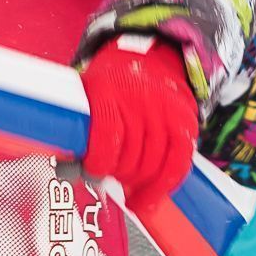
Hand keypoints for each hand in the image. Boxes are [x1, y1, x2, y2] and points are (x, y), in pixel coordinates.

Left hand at [79, 35, 201, 206]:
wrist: (150, 58)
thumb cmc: (112, 83)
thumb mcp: (88, 94)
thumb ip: (80, 129)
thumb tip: (69, 171)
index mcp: (109, 90)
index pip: (107, 135)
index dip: (99, 163)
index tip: (92, 173)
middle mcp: (140, 100)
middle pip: (131, 154)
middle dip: (117, 174)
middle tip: (109, 179)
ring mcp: (167, 111)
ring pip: (154, 163)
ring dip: (138, 184)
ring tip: (128, 190)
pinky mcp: (186, 122)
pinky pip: (179, 162)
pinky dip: (164, 185)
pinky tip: (151, 197)